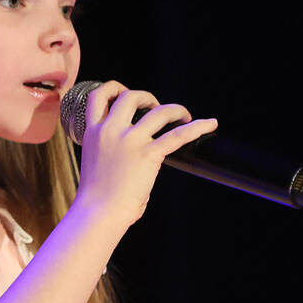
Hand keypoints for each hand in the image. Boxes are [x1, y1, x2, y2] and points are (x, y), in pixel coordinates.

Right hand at [73, 80, 218, 227]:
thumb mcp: (95, 162)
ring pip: (158, 111)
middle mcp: (110, 131)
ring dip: (174, 109)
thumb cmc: (97, 199)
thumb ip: (110, 149)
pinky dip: (198, 127)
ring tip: (183, 115)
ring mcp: (129, 140)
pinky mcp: (148, 154)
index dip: (114, 89)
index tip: (125, 94)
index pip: (99, 97)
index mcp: (92, 132)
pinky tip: (210, 124)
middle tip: (156, 107)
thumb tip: (132, 154)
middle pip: (130, 96)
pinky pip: (179, 135)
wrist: (98, 213)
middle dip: (146, 97)